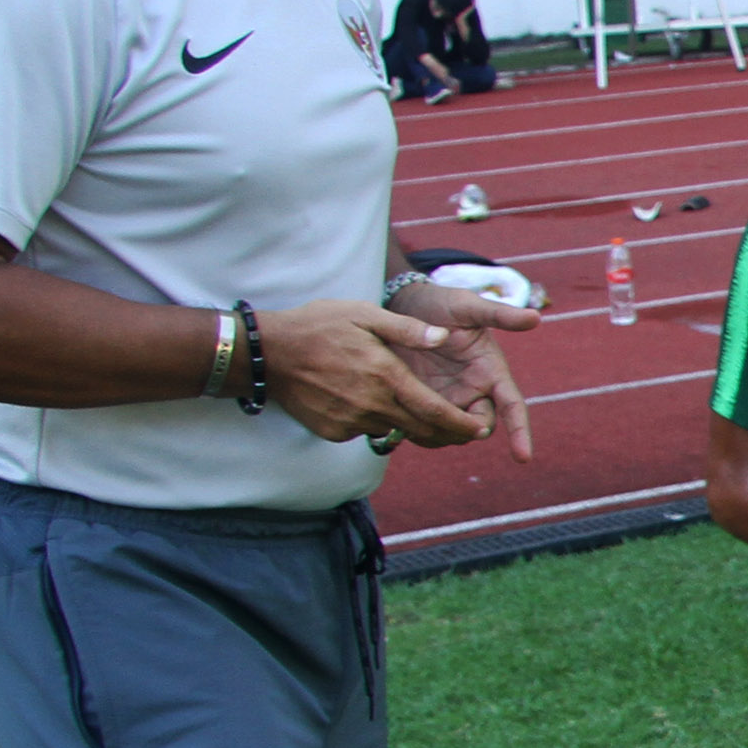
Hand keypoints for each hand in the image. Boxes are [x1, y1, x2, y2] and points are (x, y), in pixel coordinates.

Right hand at [256, 299, 512, 449]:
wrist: (268, 352)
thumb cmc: (318, 326)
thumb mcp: (364, 315)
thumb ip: (408, 329)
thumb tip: (444, 337)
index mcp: (387, 377)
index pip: (435, 411)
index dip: (461, 423)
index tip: (479, 428)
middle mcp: (372, 405)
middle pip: (421, 428)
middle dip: (447, 432)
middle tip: (465, 429)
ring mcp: (350, 421)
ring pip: (394, 430)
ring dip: (409, 423)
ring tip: (417, 410)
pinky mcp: (333, 431)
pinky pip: (365, 430)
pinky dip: (375, 420)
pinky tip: (367, 401)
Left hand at [389, 279, 540, 462]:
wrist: (402, 304)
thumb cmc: (441, 303)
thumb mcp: (468, 306)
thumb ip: (499, 315)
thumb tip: (536, 318)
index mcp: (491, 372)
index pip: (513, 407)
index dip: (520, 432)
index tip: (523, 457)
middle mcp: (473, 391)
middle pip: (479, 427)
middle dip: (465, 433)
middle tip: (439, 422)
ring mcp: (448, 399)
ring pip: (452, 434)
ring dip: (439, 436)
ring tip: (414, 426)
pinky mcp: (422, 402)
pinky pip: (425, 429)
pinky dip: (418, 433)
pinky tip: (400, 425)